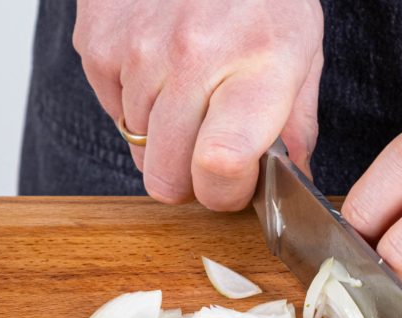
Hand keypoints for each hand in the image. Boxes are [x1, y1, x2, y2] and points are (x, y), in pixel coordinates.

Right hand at [73, 0, 322, 209]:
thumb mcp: (303, 54)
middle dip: (191, 180)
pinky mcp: (98, 40)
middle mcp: (193, 58)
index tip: (234, 186)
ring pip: (138, 147)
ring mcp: (138, 49)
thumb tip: (294, 180)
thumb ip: (297, 124)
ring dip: (165, 138)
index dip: (224, 193)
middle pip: (167, 176)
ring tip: (191, 93)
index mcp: (257, 67)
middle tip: (211, 152)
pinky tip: (162, 70)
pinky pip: (113, 110)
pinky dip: (137, 103)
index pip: (219, 164)